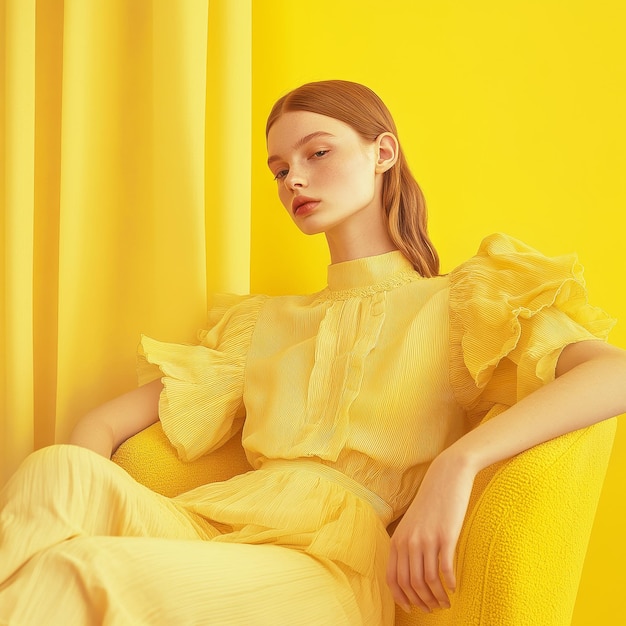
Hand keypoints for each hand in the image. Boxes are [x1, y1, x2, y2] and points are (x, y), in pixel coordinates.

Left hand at [386, 451, 475, 612]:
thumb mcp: (411, 523)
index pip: (393, 579)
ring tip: (446, 602)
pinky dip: (449, 584)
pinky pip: (445, 569)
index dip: (402, 598)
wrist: (446, 477)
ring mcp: (427, 539)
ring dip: (437, 597)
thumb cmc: (430, 502)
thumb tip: (408, 571)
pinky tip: (455, 588)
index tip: (412, 608)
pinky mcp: (446, 536)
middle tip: (433, 608)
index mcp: (398, 539)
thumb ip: (407, 544)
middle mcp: (409, 541)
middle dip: (422, 602)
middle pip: (411, 584)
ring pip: (428, 581)